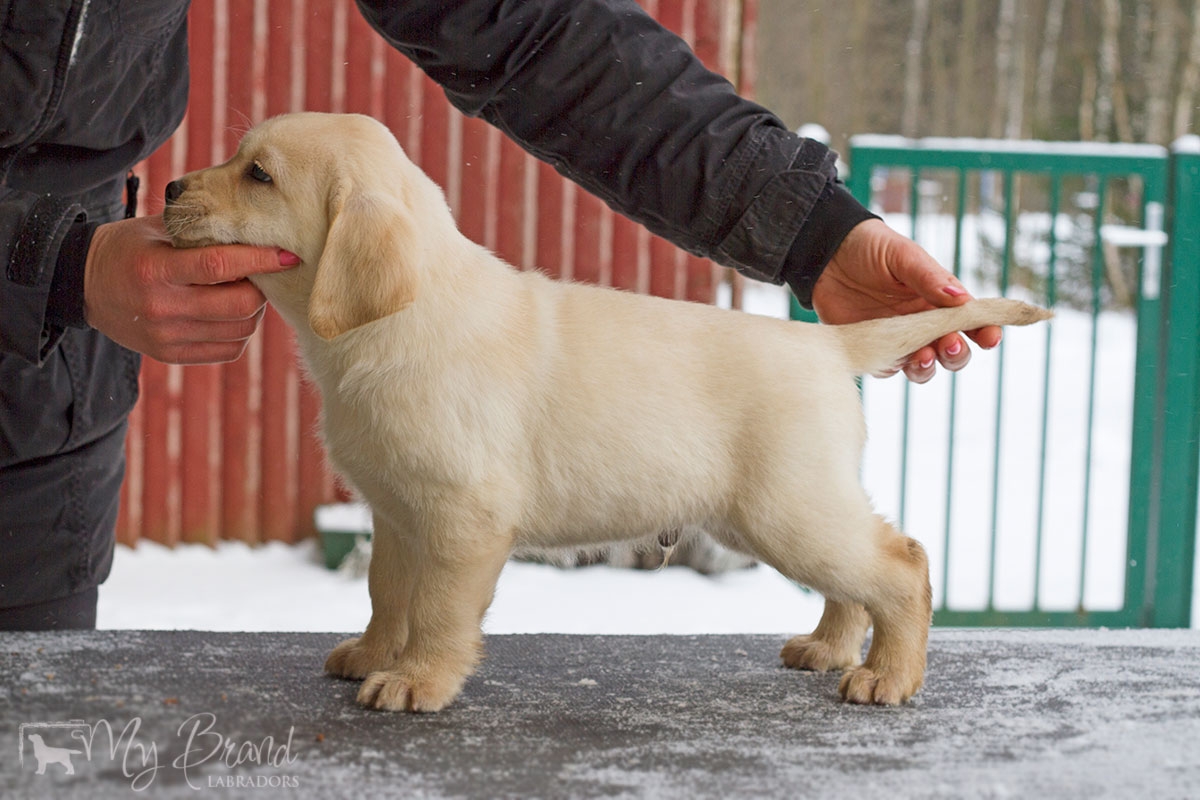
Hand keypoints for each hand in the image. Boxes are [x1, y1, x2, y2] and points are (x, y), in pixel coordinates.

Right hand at [84, 215, 296, 363]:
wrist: (85, 286)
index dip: (260, 261)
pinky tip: (230, 313)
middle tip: (260, 274)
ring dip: (253, 311)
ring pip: (239, 330)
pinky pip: (228, 350)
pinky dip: (240, 332)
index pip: (220, 266)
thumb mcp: (156, 230)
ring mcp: (167, 337)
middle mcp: (162, 307)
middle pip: (238, 305)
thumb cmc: (130, 249)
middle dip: (261, 289)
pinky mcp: (171, 355)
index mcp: (156, 269)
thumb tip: (256, 227)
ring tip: (244, 291)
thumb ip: (201, 231)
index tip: (288, 255)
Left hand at [812, 218, 1002, 382]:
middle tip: (949, 346)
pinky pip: (889, 367)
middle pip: (952, 350)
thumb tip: (963, 299)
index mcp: (939, 298)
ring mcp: (898, 338)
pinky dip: (895, 368)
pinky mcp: (872, 347)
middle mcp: (923, 322)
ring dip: (928, 367)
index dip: (985, 331)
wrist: (826, 255)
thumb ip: (930, 277)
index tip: (991, 337)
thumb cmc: (871, 248)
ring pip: (923, 366)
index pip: (971, 320)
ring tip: (924, 357)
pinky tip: (894, 359)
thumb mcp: (903, 256)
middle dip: (957, 353)